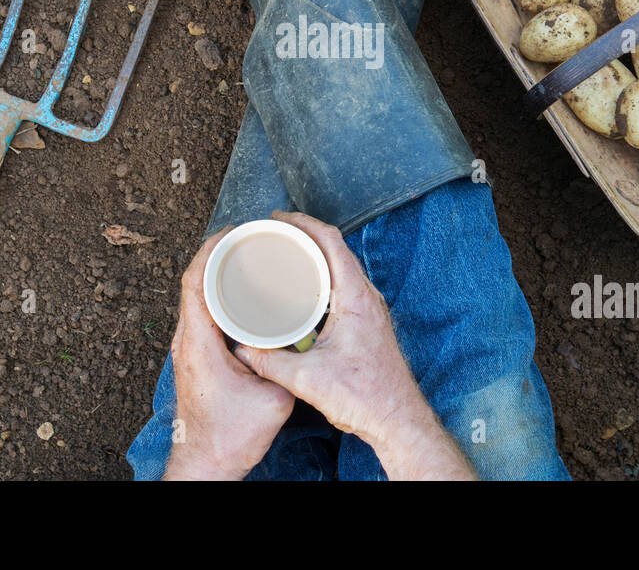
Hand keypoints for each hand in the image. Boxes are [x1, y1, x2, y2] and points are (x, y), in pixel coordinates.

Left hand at [162, 229, 294, 479]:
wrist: (205, 463)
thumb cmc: (229, 436)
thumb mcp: (274, 400)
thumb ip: (289, 367)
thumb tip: (307, 340)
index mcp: (199, 343)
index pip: (194, 281)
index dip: (210, 250)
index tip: (233, 232)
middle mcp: (186, 341)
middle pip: (191, 282)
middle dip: (214, 253)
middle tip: (244, 236)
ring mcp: (187, 349)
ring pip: (194, 297)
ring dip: (213, 273)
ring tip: (242, 256)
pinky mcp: (194, 358)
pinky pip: (200, 313)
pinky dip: (215, 294)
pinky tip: (237, 293)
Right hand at [233, 211, 474, 479]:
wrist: (397, 420)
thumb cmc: (365, 397)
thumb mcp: (306, 379)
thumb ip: (269, 362)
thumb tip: (241, 348)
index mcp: (355, 296)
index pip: (331, 241)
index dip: (303, 222)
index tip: (276, 218)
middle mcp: (366, 296)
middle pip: (336, 248)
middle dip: (304, 234)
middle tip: (273, 232)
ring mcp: (369, 308)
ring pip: (340, 266)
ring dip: (314, 254)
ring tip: (284, 253)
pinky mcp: (367, 322)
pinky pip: (343, 285)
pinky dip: (322, 276)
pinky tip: (302, 288)